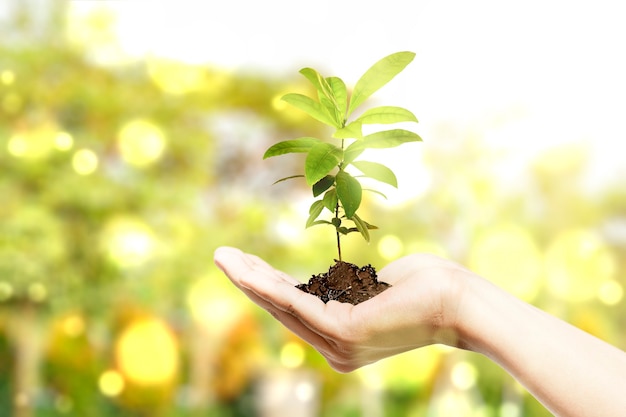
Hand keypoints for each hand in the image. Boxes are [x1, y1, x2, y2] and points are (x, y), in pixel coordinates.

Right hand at [213, 246, 470, 371]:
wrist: (460, 300)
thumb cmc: (425, 287)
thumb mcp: (371, 287)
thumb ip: (344, 290)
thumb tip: (328, 281)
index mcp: (341, 339)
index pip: (296, 309)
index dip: (267, 286)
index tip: (246, 265)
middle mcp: (335, 349)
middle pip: (282, 310)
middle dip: (249, 280)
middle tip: (221, 257)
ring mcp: (338, 344)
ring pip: (283, 306)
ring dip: (249, 279)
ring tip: (222, 258)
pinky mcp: (343, 332)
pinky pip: (296, 303)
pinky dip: (268, 285)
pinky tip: (246, 270)